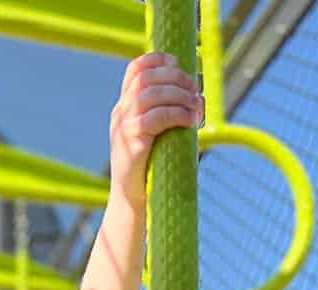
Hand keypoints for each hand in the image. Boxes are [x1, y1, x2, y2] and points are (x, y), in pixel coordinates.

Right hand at [110, 53, 202, 211]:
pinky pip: (155, 118)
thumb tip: (196, 98)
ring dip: (178, 95)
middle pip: (146, 78)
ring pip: (150, 94)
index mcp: (124, 108)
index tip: (177, 62)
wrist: (133, 202)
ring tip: (196, 105)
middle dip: (174, 77)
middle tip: (195, 88)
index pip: (134, 70)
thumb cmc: (151, 171)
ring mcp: (123, 128)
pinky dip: (176, 114)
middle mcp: (120, 114)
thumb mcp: (156, 137)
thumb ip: (166, 116)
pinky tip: (190, 120)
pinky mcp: (131, 143)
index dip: (157, 59)